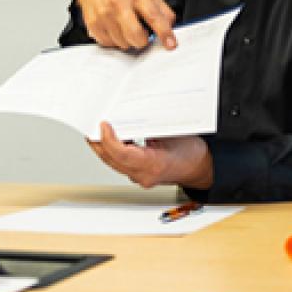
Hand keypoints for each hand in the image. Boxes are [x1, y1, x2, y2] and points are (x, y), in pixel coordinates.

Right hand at [77, 0, 176, 49]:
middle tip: (142, 36)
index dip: (164, 32)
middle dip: (142, 41)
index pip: (153, 16)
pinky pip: (109, 44)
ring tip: (125, 27)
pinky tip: (114, 29)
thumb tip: (170, 28)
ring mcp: (104, 14)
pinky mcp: (93, 23)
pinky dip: (115, 41)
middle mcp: (119, 3)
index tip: (171, 45)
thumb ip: (162, 10)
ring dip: (127, 40)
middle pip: (135, 35)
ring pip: (122, 43)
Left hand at [87, 122, 211, 188]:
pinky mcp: (138, 175)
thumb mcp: (172, 132)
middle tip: (91, 123)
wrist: (201, 168)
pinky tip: (112, 137)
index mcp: (153, 165)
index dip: (109, 139)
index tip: (103, 124)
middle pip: (111, 159)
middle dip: (99, 141)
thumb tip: (128, 113)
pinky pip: (119, 163)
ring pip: (112, 162)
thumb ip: (149, 126)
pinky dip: (113, 149)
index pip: (122, 155)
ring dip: (103, 145)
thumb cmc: (192, 153)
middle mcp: (143, 175)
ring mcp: (140, 177)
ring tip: (98, 129)